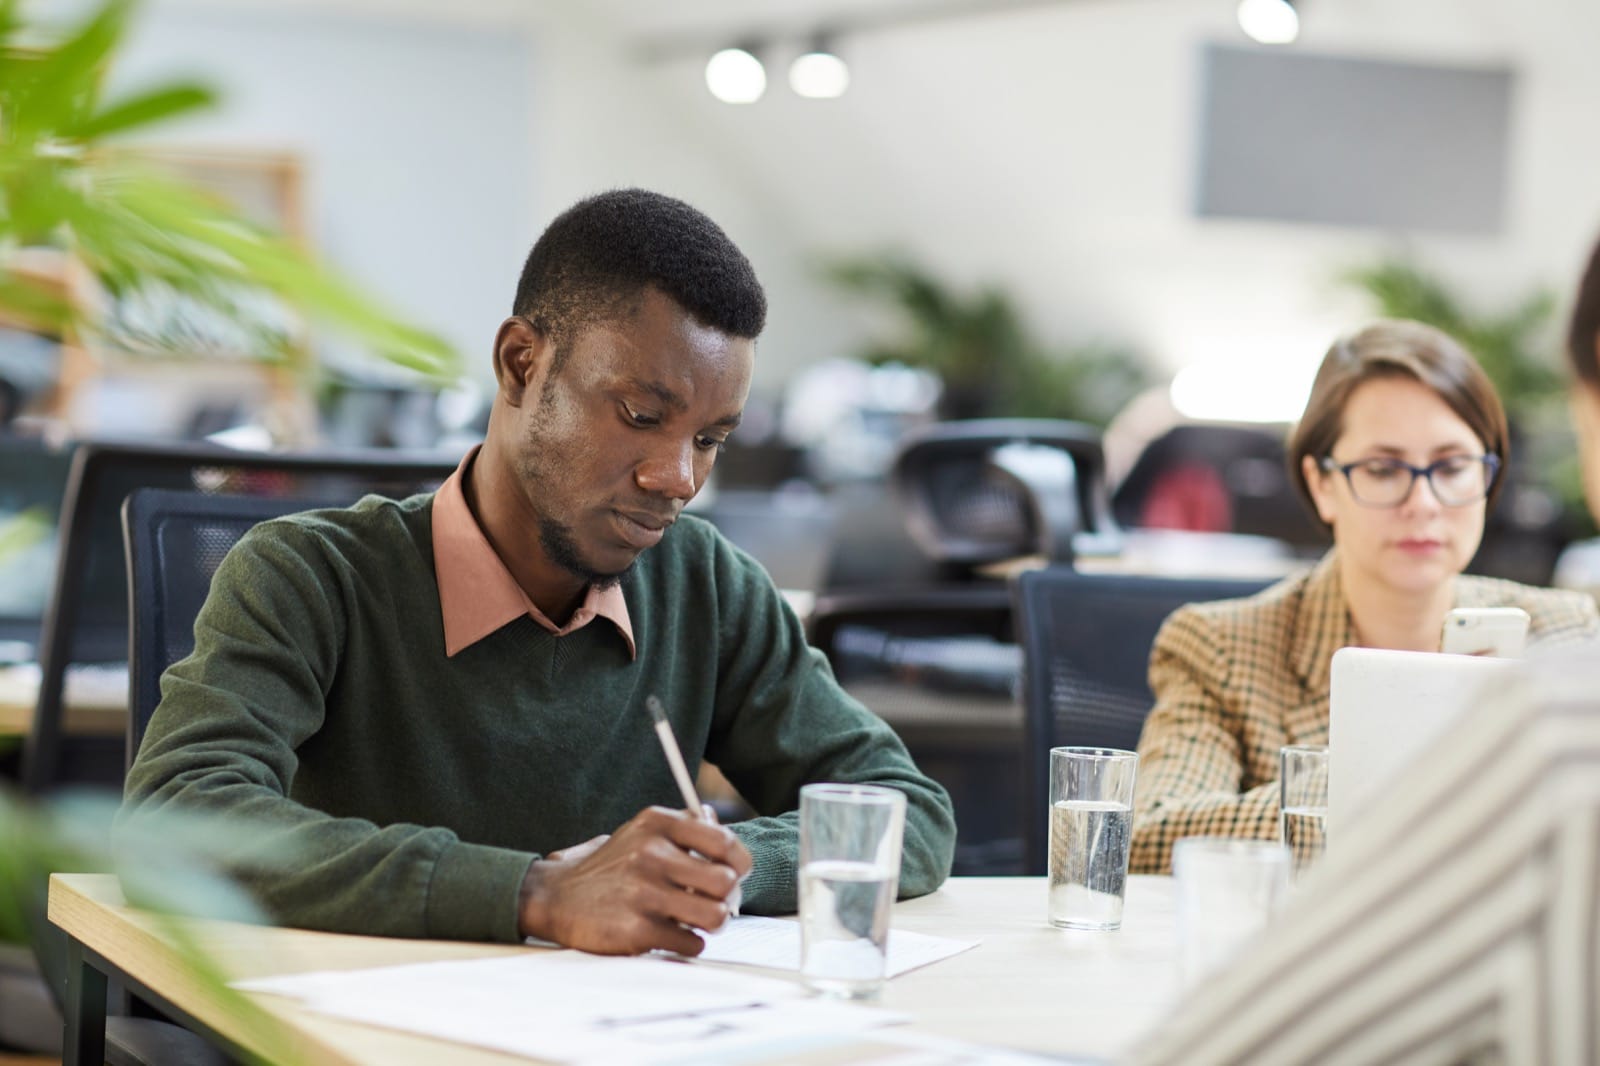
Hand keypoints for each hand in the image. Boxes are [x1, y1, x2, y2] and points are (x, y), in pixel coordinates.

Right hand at [518, 806, 751, 955]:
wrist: (556, 896)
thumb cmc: (610, 866)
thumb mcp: (641, 833)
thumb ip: (682, 829)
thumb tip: (721, 827)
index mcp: (656, 824)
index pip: (723, 842)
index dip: (739, 863)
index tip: (735, 873)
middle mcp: (651, 854)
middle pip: (725, 882)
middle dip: (729, 898)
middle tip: (719, 903)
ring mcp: (643, 892)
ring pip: (715, 916)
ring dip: (715, 923)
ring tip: (700, 922)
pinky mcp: (636, 929)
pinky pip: (690, 942)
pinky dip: (689, 943)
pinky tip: (674, 935)